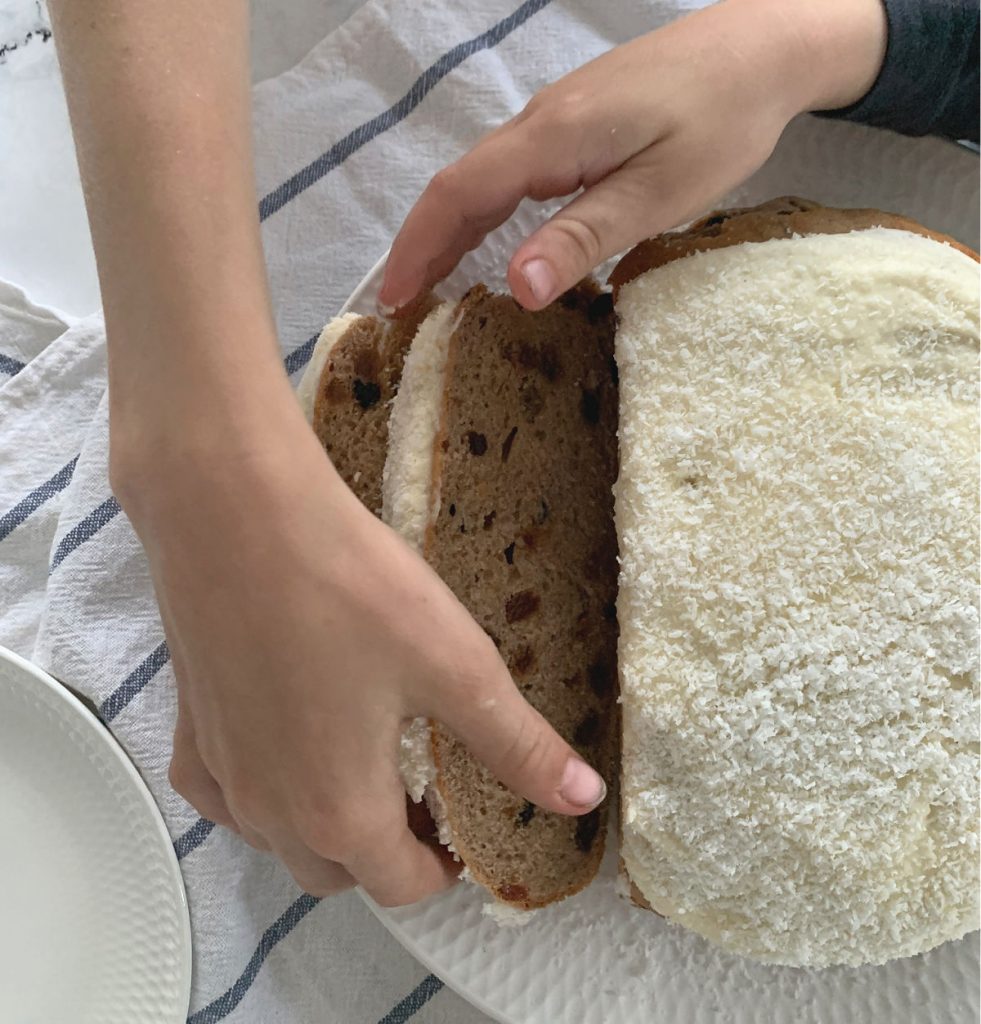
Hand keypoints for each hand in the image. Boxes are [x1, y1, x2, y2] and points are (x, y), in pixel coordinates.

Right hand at [116, 404, 605, 905]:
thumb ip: (517, 744)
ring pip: (277, 839)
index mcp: (341, 812)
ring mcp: (220, 773)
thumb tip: (583, 798)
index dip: (442, 869)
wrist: (238, 515)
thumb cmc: (354, 591)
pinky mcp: (186, 729)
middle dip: (386, 852)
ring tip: (362, 767)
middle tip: (421, 796)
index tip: (463, 835)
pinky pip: (223, 795)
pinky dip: (262, 793)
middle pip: (336, 872)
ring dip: (325, 827)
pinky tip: (282, 744)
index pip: (399, 885)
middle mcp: (271, 812)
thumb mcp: (456, 668)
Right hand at [379, 0, 885, 310]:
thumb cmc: (721, 120)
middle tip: (402, 306)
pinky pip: (510, 171)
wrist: (764, 44)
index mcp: (553, 138)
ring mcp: (556, 117)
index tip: (391, 300)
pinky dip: (484, 212)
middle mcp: (540, 122)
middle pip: (460, 186)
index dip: (418, 248)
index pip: (459, 194)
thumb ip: (584, 235)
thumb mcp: (658, 191)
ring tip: (432, 283)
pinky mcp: (577, 120)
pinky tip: (489, 240)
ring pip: (483, 177)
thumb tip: (517, 286)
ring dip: (449, 230)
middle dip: (423, 245)